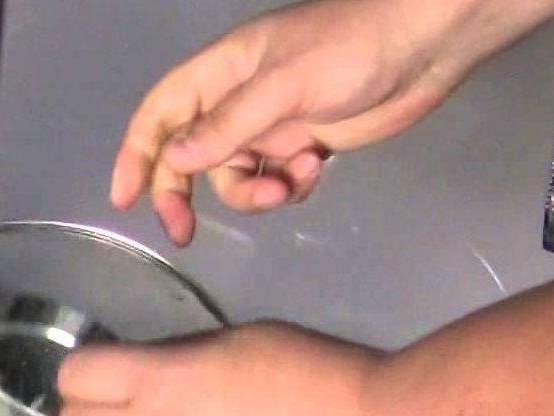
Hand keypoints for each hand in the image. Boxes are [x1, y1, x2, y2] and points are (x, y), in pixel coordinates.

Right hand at [112, 0, 484, 245]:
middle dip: (184, 194)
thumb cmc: (352, 49)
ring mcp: (273, 124)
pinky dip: (289, 186)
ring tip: (287, 185)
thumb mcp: (283, 85)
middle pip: (190, 155)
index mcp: (222, 72)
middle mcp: (238, 100)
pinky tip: (316, 170)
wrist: (428, 44)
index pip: (161, 113)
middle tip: (186, 233)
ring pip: (235, 176)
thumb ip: (228, 125)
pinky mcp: (306, 143)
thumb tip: (175, 160)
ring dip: (252, 192)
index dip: (137, 153)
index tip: (125, 199)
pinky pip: (276, 180)